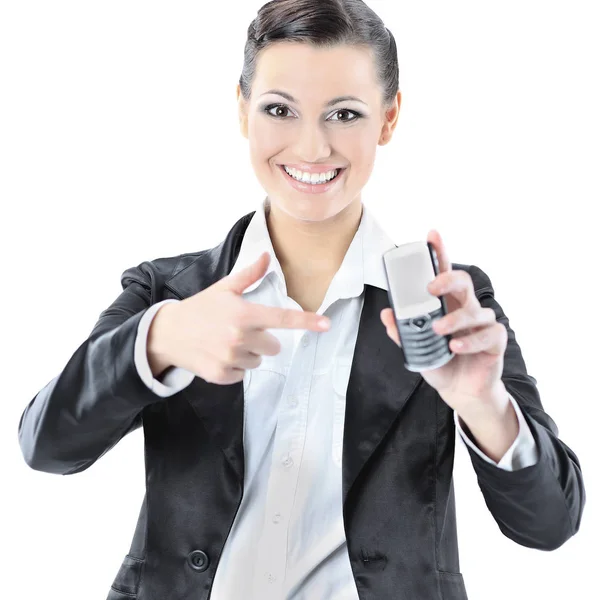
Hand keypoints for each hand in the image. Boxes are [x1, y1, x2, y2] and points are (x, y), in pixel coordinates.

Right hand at [161, 251, 330, 384]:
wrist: (167, 334)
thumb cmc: (200, 309)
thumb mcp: (224, 289)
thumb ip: (249, 275)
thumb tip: (267, 256)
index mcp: (243, 314)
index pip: (282, 318)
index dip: (307, 321)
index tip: (326, 324)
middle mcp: (239, 337)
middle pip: (274, 347)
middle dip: (263, 340)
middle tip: (241, 331)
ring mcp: (230, 358)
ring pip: (258, 361)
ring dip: (248, 354)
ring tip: (226, 343)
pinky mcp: (221, 374)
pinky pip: (243, 375)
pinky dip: (235, 367)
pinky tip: (219, 355)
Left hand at [380, 230, 507, 413]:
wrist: (460, 391)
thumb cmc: (441, 362)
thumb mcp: (416, 348)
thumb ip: (403, 332)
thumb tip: (387, 314)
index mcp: (446, 304)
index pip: (443, 273)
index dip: (439, 253)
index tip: (432, 235)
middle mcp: (466, 307)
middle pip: (463, 282)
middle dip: (448, 279)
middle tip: (431, 289)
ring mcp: (482, 323)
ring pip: (474, 310)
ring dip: (454, 319)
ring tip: (438, 330)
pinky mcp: (495, 341)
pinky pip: (488, 334)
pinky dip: (470, 340)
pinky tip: (455, 347)